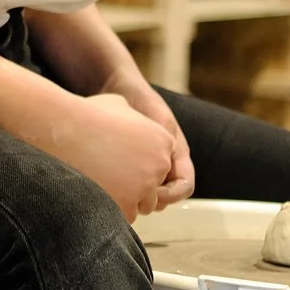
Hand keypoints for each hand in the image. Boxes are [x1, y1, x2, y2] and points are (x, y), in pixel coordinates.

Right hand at [30, 92, 177, 221]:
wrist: (61, 130)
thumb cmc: (86, 116)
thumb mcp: (119, 105)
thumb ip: (136, 119)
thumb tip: (134, 125)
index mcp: (163, 140)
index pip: (160, 166)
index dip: (138, 165)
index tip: (118, 159)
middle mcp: (159, 164)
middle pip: (154, 188)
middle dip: (135, 186)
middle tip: (107, 173)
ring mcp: (145, 187)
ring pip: (141, 205)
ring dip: (124, 199)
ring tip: (99, 181)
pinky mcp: (127, 206)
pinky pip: (125, 216)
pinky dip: (110, 208)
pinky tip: (93, 190)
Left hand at [102, 70, 194, 208]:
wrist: (116, 88)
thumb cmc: (139, 100)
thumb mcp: (157, 118)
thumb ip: (164, 139)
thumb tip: (165, 166)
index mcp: (177, 153)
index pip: (184, 187)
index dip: (170, 195)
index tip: (151, 192)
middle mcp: (165, 164)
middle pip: (164, 197)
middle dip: (149, 200)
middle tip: (129, 196)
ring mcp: (147, 166)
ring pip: (146, 194)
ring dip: (135, 197)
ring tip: (117, 190)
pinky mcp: (128, 166)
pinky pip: (130, 186)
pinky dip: (121, 188)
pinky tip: (106, 182)